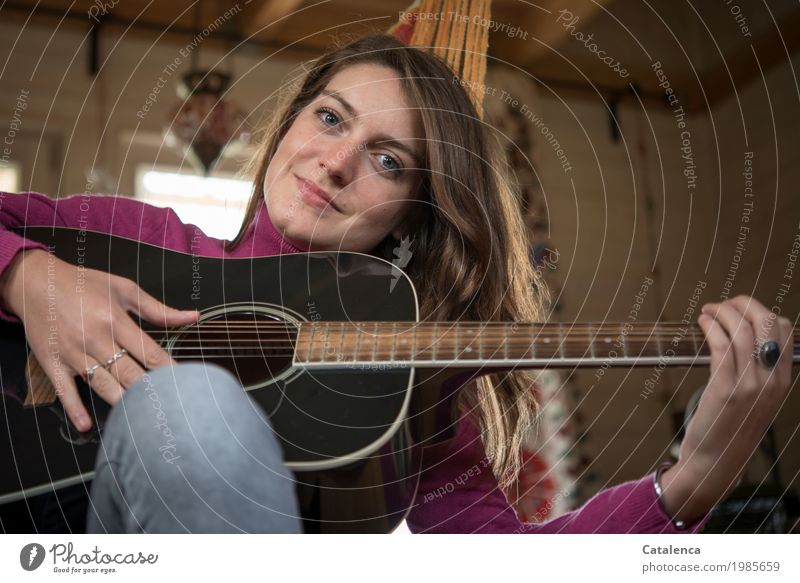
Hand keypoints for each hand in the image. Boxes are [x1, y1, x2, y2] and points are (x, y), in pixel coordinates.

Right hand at [1, 248, 198, 431]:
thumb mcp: (124, 289)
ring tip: (142, 418)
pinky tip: (87, 425)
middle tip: (169, 406)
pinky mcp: (52, 363)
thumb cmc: (83, 284)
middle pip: (129, 373)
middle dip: (150, 391)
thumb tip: (193, 317)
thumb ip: (159, 309)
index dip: (168, 370)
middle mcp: (95, 338)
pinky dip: (75, 408)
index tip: (185, 383)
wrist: (36, 282)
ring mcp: (73, 353)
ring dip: (122, 402)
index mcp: (115, 320)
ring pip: (103, 384)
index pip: (149, 352)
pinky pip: (64, 390)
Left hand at [659, 295, 792, 523]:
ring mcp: (750, 385)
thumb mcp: (756, 399)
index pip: (784, 330)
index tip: (739, 308)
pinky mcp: (725, 389)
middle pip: (766, 322)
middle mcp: (771, 381)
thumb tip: (746, 337)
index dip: (760, 310)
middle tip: (722, 304)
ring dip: (722, 312)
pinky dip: (711, 327)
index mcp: (782, 381)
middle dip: (742, 304)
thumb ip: (758, 372)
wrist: (715, 462)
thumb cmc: (730, 428)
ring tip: (707, 311)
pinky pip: (722, 346)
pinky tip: (702, 323)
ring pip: (742, 330)